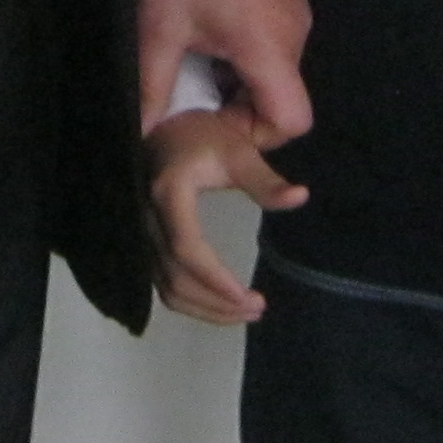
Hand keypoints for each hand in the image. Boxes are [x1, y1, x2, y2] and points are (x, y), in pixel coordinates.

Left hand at [137, 0, 313, 136]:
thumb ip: (153, 90)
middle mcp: (296, 35)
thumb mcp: (158, 30)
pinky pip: (279, 45)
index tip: (212, 118)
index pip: (292, 121)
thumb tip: (142, 135)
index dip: (254, 134)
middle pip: (286, 99)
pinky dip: (252, 56)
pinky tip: (216, 34)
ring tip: (203, 61)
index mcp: (271, 48)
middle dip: (243, 109)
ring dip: (245, 80)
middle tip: (198, 94)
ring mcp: (297, 12)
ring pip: (281, 73)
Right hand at [145, 103, 308, 323]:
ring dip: (205, 309)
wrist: (164, 129)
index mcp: (169, 194)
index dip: (216, 279)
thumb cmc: (203, 138)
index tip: (249, 297)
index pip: (187, 249)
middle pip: (176, 277)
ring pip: (166, 288)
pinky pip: (161, 283)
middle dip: (217, 303)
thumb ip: (265, 180)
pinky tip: (219, 303)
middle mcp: (147, 219)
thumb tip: (300, 196)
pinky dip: (190, 301)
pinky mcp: (144, 244)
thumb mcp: (236, 152)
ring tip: (244, 312)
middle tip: (258, 308)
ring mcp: (141, 234)